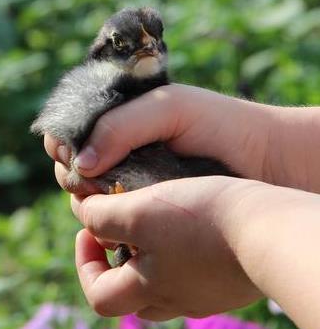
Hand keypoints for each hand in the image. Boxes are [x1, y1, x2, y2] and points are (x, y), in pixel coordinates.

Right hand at [45, 84, 319, 193]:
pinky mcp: (143, 213)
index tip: (67, 153)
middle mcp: (117, 152)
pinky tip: (112, 216)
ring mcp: (128, 184)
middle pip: (69, 165)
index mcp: (117, 120)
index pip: (68, 131)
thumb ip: (119, 126)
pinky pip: (110, 219)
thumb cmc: (220, 124)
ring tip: (105, 193)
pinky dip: (103, 219)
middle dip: (70, 171)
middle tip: (89, 177)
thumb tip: (80, 164)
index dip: (60, 142)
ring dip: (85, 196)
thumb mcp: (168, 109)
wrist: (268, 159)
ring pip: (84, 196)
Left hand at [72, 176, 264, 320]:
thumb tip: (83, 215)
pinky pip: (192, 272)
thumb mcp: (141, 212)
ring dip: (145, 256)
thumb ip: (103, 217)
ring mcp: (205, 293)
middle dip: (113, 262)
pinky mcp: (227, 279)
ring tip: (150, 221)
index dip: (85, 264)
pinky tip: (185, 223)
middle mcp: (176, 300)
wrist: (272, 230)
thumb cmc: (202, 222)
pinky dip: (177, 252)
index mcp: (149, 290)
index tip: (89, 230)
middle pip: (129, 295)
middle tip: (117, 229)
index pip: (99, 297)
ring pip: (161, 284)